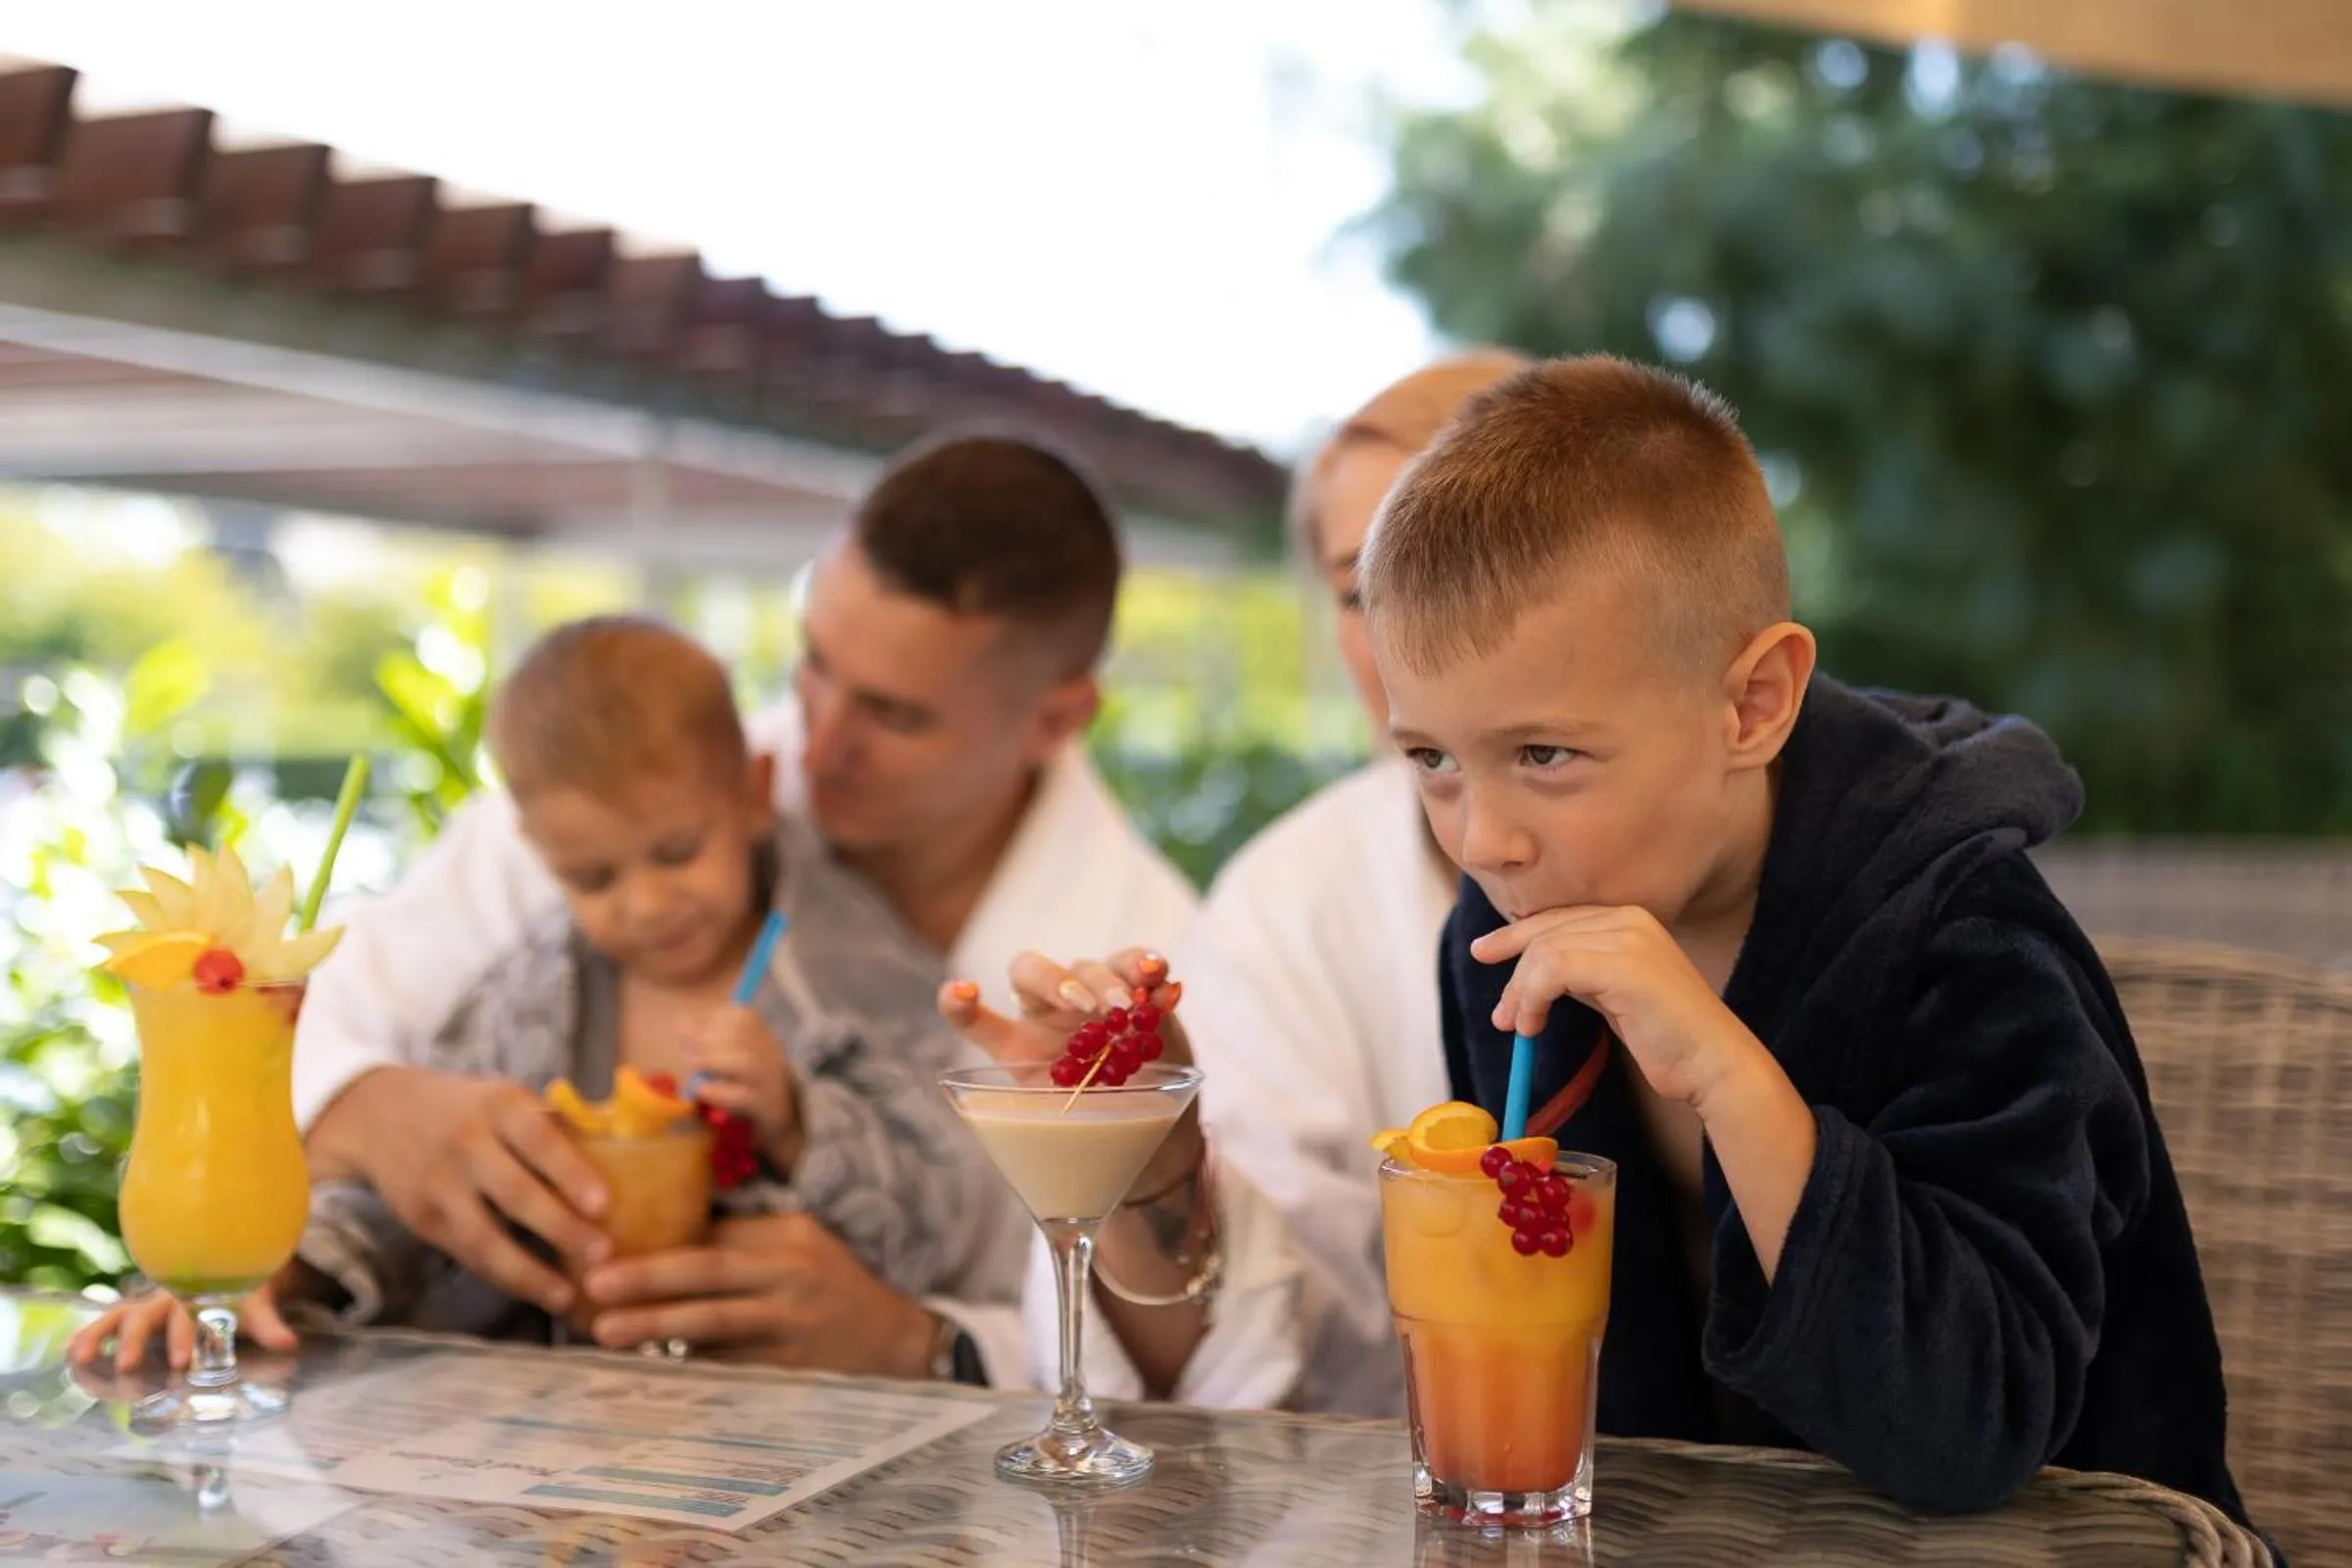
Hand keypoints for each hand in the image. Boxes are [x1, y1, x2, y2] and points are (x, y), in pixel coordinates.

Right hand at [67, 1280, 295, 1373]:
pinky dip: (90, 1333)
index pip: (189, 1315)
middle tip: (128, 1365)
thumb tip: (291, 1344)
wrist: (232, 1267)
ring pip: (120, 1314)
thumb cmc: (242, 1293)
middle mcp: (169, 1298)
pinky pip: (108, 1320)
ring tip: (81, 1358)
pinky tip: (71, 1352)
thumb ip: (270, 1326)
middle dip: (137, 1340)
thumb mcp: (256, 1307)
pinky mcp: (136, 1313)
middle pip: (148, 1315)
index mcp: (199, 1294)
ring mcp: (149, 1304)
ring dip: (101, 1335)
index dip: (184, 1337)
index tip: (181, 1362)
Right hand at [307, 1065, 610, 1314]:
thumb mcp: (506, 1098)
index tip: (604, 1205)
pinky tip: (535, 1292)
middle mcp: (467, 1144)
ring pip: (485, 1237)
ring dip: (529, 1271)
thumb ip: (553, 1125)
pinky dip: (502, 1276)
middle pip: (516, 1193)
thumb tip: (628, 1150)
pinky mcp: (423, 1220)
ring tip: (567, 1296)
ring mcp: (440, 1186)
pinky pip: (467, 1254)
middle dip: (561, 1228)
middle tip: (603, 1256)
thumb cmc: (468, 1108)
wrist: (378, 1114)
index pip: (539, 1140)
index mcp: (499, 1106)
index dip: (571, 1173)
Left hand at [578, 1212, 933, 1376]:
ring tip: (608, 1331)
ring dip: (656, 1325)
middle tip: (594, 1285)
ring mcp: (791, 1322)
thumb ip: (742, 1243)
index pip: (716, 1232)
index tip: (605, 1246)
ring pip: (714, 1322)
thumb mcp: (799, 1248)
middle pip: (709, 1270)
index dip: (658, 1242)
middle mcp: (791, 1272)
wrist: (896, 1342)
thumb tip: (660, 1242)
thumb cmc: (832, 1288)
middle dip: (648, 1277)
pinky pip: (726, 1364)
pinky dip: (685, 1363)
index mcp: (788, 1234)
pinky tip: (647, 1365)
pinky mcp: (789, 1365)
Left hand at [685, 1006, 802, 1173]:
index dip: (717, 1020)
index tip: (695, 1033)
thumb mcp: (732, 1059)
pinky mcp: (764, 1107)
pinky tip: (702, 1091)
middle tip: (690, 1053)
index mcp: (764, 1038)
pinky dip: (718, 1091)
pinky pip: (743, 1097)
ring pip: (746, 1063)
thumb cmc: (750, 1086)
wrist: (780, 1121)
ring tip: (695, 1066)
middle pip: (745, 1036)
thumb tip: (683, 1026)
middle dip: (711, 1040)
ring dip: (715, 1061)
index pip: (745, 1017)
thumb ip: (708, 1042)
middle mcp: (771, 1055)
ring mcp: (770, 1081)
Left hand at [937, 948, 1201, 1196]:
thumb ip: (1066, 1188)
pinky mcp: (1136, 993)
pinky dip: (1152, 972)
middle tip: (1086, 1008)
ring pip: (1089, 965)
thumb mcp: (1076, 1162)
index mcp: (1016, 1052)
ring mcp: (1092, 999)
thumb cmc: (1094, 1143)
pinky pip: (1138, 968)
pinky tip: (1165, 984)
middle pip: (1032, 974)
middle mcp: (1048, 1016)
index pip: (975, 1020)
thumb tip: (1076, 1237)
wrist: (1149, 1132)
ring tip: (1130, 1004)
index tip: (959, 994)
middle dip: (1058, 982)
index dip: (961, 1005)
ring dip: (1109, 978)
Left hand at [1470, 905, 1759, 1107]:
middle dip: (1512, 971)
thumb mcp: (1614, 993)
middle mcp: (1629, 918)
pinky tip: (1533, 1026)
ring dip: (1520, 993)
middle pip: (1545, 931)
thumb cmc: (1665, 1038)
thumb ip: (1581, 973)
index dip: (1516, 934)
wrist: (1711, 1064)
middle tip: (1499, 1015)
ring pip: (1544, 951)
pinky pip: (1552, 969)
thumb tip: (1530, 972)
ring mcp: (1629, 937)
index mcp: (1630, 918)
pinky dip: (1531, 998)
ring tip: (1520, 1029)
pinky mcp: (1624, 964)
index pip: (1558, 917)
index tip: (1484, 952)